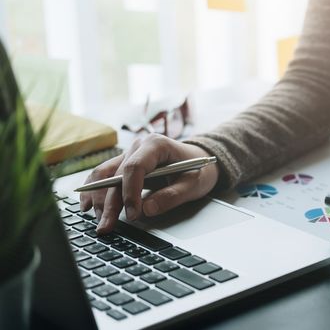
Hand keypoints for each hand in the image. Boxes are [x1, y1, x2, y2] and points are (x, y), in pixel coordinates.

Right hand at [80, 134, 218, 233]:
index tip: (133, 214)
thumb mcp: (194, 184)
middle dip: (109, 203)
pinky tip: (87, 207)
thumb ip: (173, 196)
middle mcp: (138, 146)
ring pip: (104, 175)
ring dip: (98, 199)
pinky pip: (103, 175)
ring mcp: (128, 153)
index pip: (135, 167)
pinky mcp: (123, 163)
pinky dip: (93, 191)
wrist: (200, 160)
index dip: (130, 192)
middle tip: (106, 227)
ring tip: (99, 222)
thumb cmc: (199, 170)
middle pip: (116, 174)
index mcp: (156, 145)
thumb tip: (147, 209)